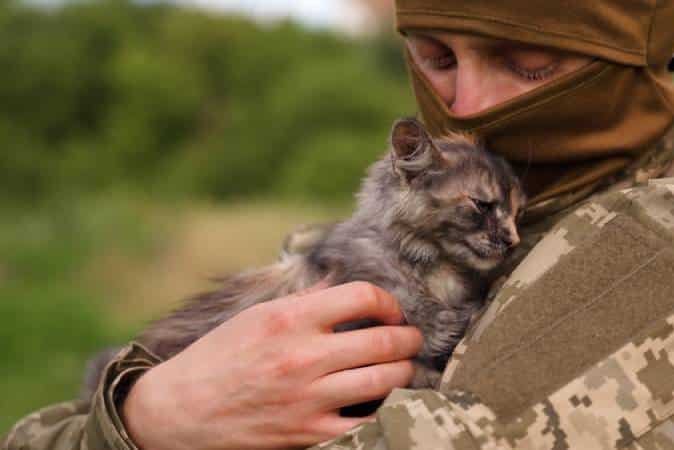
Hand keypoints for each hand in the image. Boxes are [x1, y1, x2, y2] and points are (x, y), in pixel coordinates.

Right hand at [122, 282, 422, 449]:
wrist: (181, 411)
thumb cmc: (219, 356)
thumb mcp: (257, 315)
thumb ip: (304, 299)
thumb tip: (339, 283)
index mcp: (291, 320)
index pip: (363, 297)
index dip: (388, 302)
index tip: (389, 311)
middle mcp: (304, 357)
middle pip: (384, 341)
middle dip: (408, 338)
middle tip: (411, 338)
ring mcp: (309, 398)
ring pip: (385, 381)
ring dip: (404, 371)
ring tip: (402, 367)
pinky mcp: (309, 433)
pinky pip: (365, 422)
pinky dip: (383, 409)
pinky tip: (384, 400)